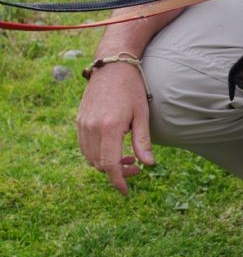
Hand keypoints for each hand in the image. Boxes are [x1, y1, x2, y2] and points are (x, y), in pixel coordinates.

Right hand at [76, 63, 154, 194]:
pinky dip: (97, 153)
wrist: (112, 65)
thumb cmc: (131, 87)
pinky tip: (112, 147)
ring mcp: (82, 124)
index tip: (125, 191)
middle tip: (135, 166)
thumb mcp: (142, 113)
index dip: (118, 180)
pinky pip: (84, 146)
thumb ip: (143, 141)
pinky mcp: (79, 120)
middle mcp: (91, 127)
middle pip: (99, 164)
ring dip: (106, 164)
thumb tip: (149, 164)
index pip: (110, 164)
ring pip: (90, 157)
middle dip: (116, 172)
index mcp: (109, 127)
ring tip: (126, 157)